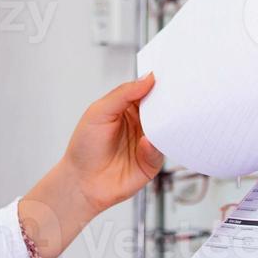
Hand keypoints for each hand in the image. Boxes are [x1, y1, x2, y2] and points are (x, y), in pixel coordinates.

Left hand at [19, 72, 165, 257]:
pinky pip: (161, 151)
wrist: (81, 182)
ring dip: (166, 123)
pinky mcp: (151, 162)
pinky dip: (155, 146)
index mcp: (128, 108)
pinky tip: (145, 143)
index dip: (157, 83)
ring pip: (166, 129)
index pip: (147, 91)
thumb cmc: (85, 147)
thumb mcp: (99, 112)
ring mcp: (147, 143)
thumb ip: (123, 93)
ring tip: (164, 117)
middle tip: (176, 93)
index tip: (167, 75)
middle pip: (161, 109)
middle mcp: (140, 124)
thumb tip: (148, 78)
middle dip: (168, 102)